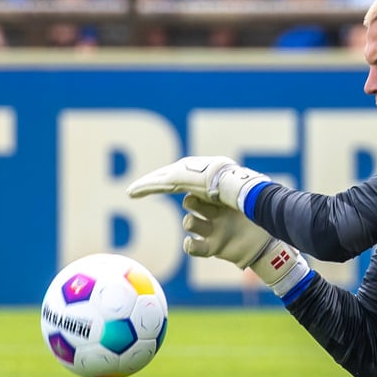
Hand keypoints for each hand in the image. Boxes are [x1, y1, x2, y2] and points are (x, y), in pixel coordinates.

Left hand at [127, 156, 269, 210]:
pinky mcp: (176, 179)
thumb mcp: (237, 199)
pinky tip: (133, 194)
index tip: (173, 188)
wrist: (239, 188)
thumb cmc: (243, 196)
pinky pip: (157, 185)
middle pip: (171, 175)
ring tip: (133, 192)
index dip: (179, 183)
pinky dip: (144, 188)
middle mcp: (193, 169)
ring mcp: (184, 172)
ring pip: (161, 180)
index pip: (190, 179)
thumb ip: (232, 201)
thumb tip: (243, 207)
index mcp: (208, 173)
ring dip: (147, 185)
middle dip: (157, 180)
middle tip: (143, 187)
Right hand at [181, 193, 271, 268]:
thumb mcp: (257, 201)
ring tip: (194, 222)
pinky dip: (189, 245)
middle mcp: (214, 214)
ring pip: (189, 223)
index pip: (201, 189)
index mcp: (222, 199)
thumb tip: (249, 177)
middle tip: (200, 202)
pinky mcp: (213, 248)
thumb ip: (249, 191)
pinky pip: (193, 248)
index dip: (196, 186)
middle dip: (191, 201)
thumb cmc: (262, 218)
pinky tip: (190, 241)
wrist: (268, 243)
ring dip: (190, 222)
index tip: (200, 185)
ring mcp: (212, 231)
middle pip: (190, 203)